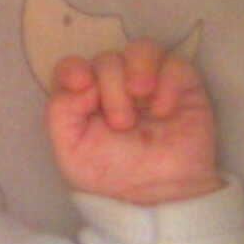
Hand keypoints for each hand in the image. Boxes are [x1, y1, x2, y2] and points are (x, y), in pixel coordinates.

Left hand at [45, 39, 222, 205]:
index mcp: (84, 97)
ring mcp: (149, 82)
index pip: (72, 66)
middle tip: (121, 124)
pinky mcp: (182, 85)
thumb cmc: (112, 173)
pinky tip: (163, 111)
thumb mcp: (70, 150)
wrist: (158, 194)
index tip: (81, 84)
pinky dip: (167, 83)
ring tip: (141, 97)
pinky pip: (175, 64)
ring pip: (140, 49)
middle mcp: (115, 84)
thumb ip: (60, 111)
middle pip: (106, 59)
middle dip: (110, 88)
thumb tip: (82, 81)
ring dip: (137, 70)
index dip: (73, 68)